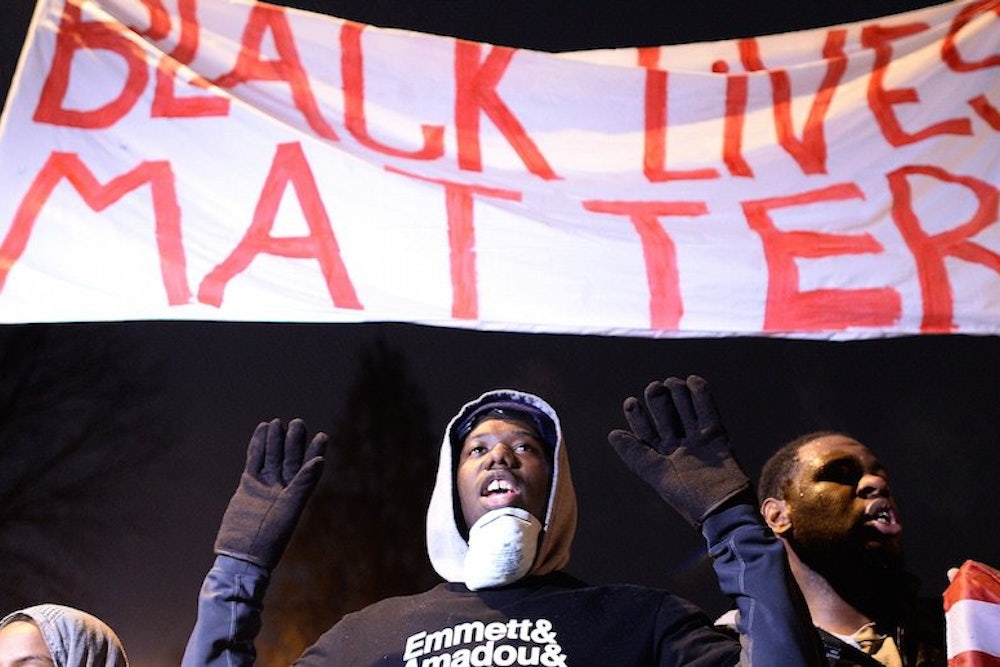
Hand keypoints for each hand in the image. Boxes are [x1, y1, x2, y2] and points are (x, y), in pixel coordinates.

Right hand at [214, 418, 327, 569]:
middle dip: (294, 442)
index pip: (308, 468)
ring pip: (272, 457)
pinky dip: (257, 446)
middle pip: (290, 459)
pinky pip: (254, 461)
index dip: (315, 452)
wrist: (242, 554)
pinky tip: (261, 430)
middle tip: (298, 423)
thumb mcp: (290, 508)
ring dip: (275, 440)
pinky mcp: (248, 485)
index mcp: (297, 495)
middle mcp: (283, 488)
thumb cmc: (271, 537)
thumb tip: (319, 461)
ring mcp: (265, 486)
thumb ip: (303, 484)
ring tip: (278, 422)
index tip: (322, 436)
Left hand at [607, 375, 749, 527]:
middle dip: (658, 401)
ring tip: (670, 382)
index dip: (637, 416)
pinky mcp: (716, 435)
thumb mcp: (655, 474)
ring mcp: (697, 440)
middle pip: (665, 416)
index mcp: (660, 457)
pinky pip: (708, 412)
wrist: (722, 508)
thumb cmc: (687, 497)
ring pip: (685, 410)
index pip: (645, 431)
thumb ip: (635, 454)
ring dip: (678, 394)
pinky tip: (693, 381)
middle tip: (655, 388)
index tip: (630, 402)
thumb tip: (612, 434)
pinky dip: (702, 396)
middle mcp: (677, 446)